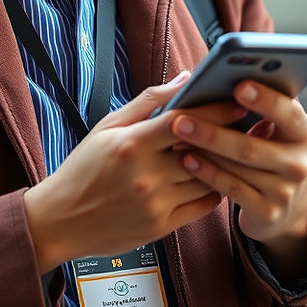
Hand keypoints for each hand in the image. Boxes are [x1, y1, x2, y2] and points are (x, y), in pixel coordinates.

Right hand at [23, 72, 241, 273]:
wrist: (60, 220)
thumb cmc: (83, 168)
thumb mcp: (107, 127)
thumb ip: (147, 101)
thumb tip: (184, 79)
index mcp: (132, 144)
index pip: (185, 121)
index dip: (216, 110)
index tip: (237, 102)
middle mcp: (146, 175)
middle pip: (202, 151)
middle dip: (227, 137)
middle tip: (246, 125)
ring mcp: (156, 204)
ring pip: (207, 180)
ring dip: (223, 164)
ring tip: (235, 151)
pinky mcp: (161, 227)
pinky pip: (202, 207)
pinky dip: (214, 191)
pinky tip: (214, 178)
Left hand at [168, 81, 306, 280]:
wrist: (287, 205)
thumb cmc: (269, 149)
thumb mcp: (273, 128)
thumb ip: (257, 103)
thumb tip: (221, 76)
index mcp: (304, 132)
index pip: (288, 113)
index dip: (265, 100)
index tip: (238, 85)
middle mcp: (298, 162)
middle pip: (251, 146)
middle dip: (212, 131)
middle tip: (179, 118)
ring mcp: (284, 190)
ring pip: (236, 168)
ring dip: (202, 151)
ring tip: (174, 137)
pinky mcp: (268, 212)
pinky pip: (231, 188)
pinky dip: (207, 172)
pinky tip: (186, 160)